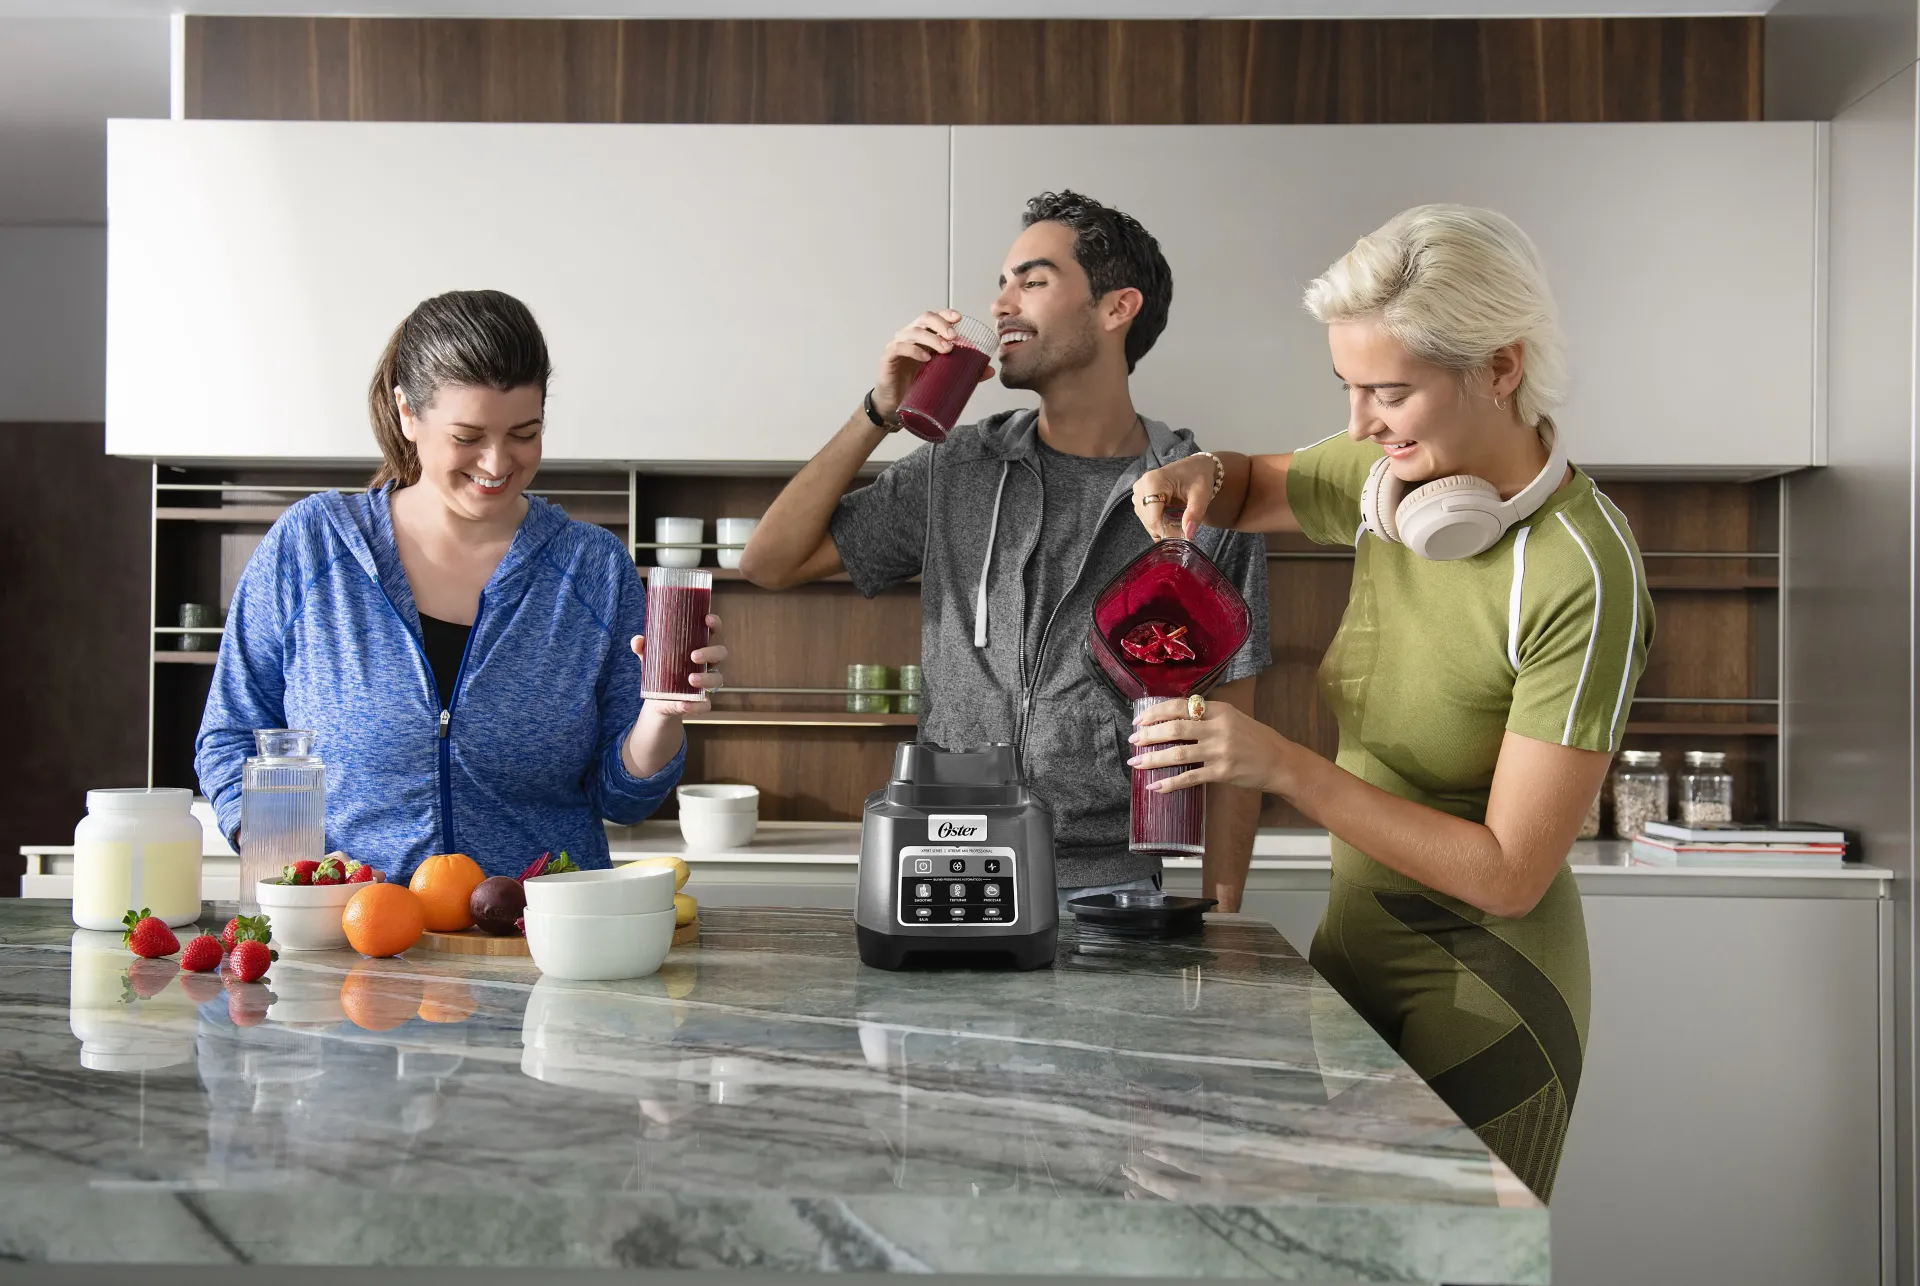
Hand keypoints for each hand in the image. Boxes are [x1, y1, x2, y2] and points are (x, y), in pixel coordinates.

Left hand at [630, 614, 727, 717]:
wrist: (658, 701)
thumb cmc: (659, 670)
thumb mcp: (650, 658)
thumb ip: (643, 648)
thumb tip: (638, 641)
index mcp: (698, 646)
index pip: (712, 631)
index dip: (714, 623)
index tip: (707, 619)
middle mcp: (707, 663)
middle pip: (720, 653)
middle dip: (710, 653)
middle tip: (694, 656)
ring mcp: (707, 683)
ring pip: (718, 679)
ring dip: (706, 678)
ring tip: (691, 679)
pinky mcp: (702, 702)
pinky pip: (706, 705)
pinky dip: (696, 706)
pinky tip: (684, 704)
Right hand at [870, 310, 995, 421]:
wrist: (894, 406)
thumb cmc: (917, 387)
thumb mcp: (942, 377)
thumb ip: (964, 371)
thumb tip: (990, 370)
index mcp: (924, 337)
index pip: (935, 318)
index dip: (946, 315)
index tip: (959, 318)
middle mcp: (911, 336)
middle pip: (924, 318)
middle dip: (941, 324)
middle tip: (954, 337)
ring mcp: (898, 345)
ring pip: (914, 331)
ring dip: (932, 338)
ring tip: (946, 350)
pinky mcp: (888, 357)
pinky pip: (899, 347)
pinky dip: (913, 349)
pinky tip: (925, 357)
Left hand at [1127, 696, 1289, 794]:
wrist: (1280, 761)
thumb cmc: (1254, 739)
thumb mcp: (1233, 718)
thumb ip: (1206, 716)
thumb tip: (1172, 718)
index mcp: (1219, 710)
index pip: (1180, 706)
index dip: (1156, 712)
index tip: (1139, 720)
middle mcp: (1219, 727)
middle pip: (1175, 728)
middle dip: (1149, 735)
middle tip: (1133, 741)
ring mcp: (1220, 751)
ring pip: (1178, 753)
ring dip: (1152, 758)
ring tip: (1136, 763)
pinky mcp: (1222, 772)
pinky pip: (1190, 777)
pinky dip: (1170, 783)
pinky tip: (1155, 786)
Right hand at [1131, 454, 1216, 541]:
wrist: (1196, 466)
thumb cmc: (1199, 476)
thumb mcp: (1201, 495)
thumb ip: (1195, 514)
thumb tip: (1187, 534)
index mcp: (1153, 483)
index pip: (1153, 518)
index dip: (1166, 532)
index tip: (1182, 537)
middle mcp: (1141, 487)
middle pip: (1148, 521)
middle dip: (1165, 530)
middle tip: (1183, 531)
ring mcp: (1138, 491)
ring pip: (1146, 520)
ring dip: (1161, 526)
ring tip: (1179, 521)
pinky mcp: (1140, 496)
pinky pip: (1146, 516)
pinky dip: (1158, 521)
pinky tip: (1170, 518)